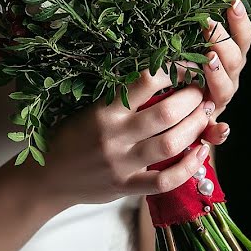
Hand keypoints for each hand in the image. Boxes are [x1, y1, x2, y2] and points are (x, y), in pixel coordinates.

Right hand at [33, 61, 214, 210]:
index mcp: (103, 111)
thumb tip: (159, 75)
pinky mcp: (126, 186)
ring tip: (205, 115)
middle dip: (191, 99)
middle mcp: (114, 136)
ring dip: (195, 127)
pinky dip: (188, 168)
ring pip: (170, 144)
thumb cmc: (68, 137)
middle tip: (201, 92)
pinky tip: (200, 153)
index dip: (173, 69)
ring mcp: (121, 164)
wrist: (45, 178)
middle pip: (165, 114)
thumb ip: (118, 99)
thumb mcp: (87, 110)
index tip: (187, 64)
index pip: (145, 81)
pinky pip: (164, 180)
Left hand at [198, 0, 250, 145]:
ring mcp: (219, 101)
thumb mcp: (197, 42)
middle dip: (222, 42)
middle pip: (234, 61)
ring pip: (224, 89)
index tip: (233, 3)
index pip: (242, 38)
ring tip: (207, 59)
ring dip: (218, 75)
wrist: (178, 112)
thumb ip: (214, 17)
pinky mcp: (208, 123)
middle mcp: (229, 79)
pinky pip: (216, 130)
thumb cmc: (189, 69)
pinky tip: (222, 129)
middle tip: (208, 24)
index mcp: (230, 59)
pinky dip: (220, 131)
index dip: (240, 22)